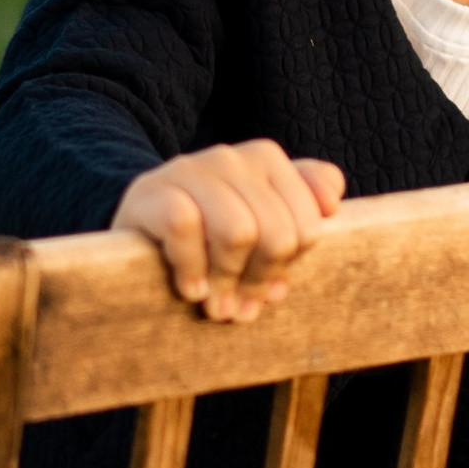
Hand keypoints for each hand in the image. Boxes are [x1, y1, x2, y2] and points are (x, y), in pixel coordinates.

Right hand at [112, 142, 345, 323]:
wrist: (136, 229)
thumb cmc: (209, 234)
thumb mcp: (260, 222)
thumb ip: (304, 207)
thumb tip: (332, 205)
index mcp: (267, 160)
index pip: (309, 223)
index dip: (292, 266)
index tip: (272, 290)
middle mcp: (232, 157)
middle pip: (277, 233)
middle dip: (261, 280)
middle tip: (242, 310)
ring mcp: (190, 169)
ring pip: (237, 231)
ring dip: (227, 281)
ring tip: (216, 307)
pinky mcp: (152, 191)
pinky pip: (185, 228)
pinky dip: (192, 268)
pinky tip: (191, 290)